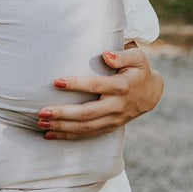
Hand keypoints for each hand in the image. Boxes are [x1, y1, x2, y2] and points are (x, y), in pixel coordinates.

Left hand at [36, 45, 163, 139]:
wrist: (151, 94)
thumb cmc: (139, 71)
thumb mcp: (137, 58)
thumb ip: (122, 55)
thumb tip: (105, 55)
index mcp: (122, 86)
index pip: (96, 86)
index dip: (76, 84)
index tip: (56, 82)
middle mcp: (117, 106)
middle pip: (87, 113)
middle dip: (63, 114)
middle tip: (42, 111)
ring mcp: (113, 120)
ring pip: (85, 127)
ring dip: (62, 127)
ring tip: (41, 123)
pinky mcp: (109, 127)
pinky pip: (87, 134)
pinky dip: (68, 136)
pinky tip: (50, 134)